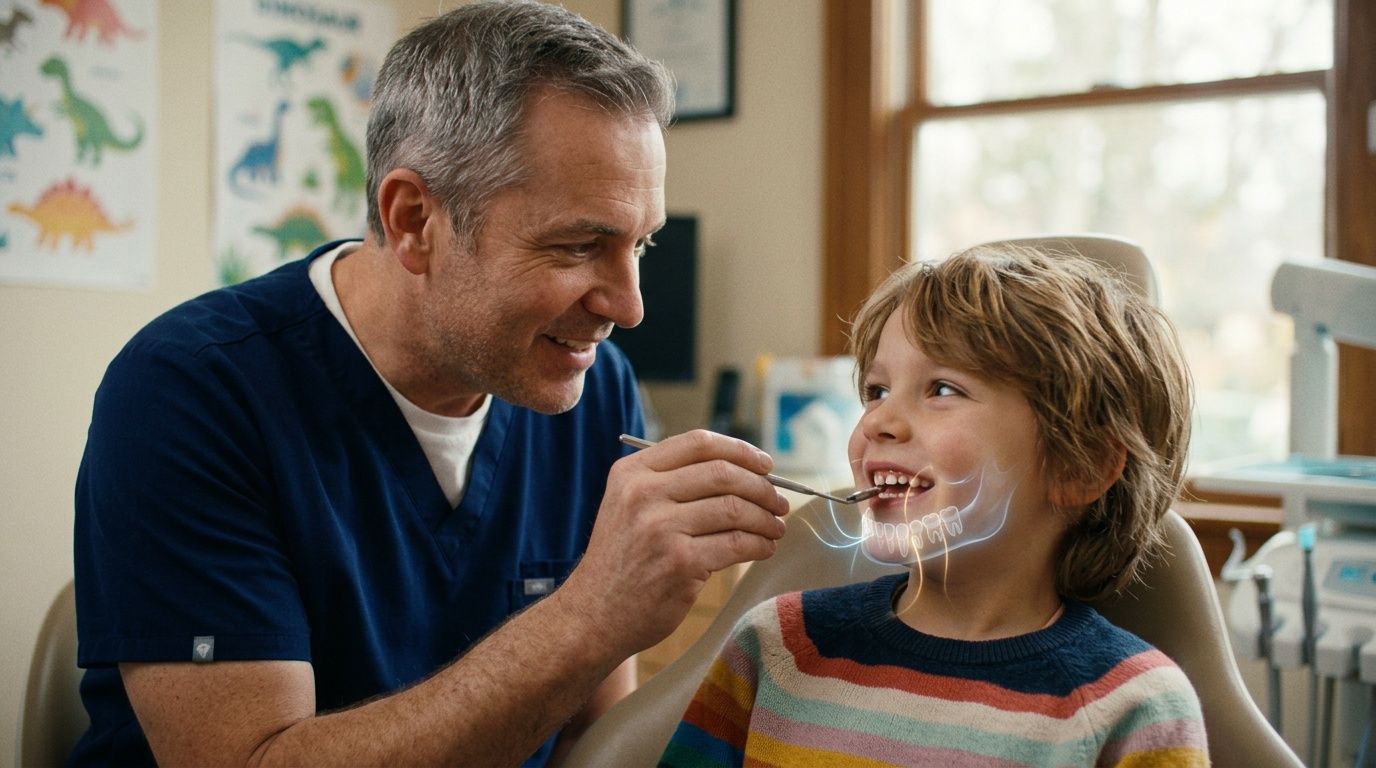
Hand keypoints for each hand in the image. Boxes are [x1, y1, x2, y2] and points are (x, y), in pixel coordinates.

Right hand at [561, 429, 789, 655]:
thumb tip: (743, 471)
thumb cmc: (622, 561)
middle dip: (762, 487)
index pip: (698, 443)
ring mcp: (660, 528)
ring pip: (735, 509)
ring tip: (775, 528)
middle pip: (723, 473)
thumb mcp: (628, 506)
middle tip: (778, 502)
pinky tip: (764, 548)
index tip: (765, 465)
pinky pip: (736, 544)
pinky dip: (759, 544)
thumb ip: (671, 483)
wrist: (593, 615)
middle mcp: (643, 494)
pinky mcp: (679, 563)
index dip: (741, 450)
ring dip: (766, 519)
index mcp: (632, 472)